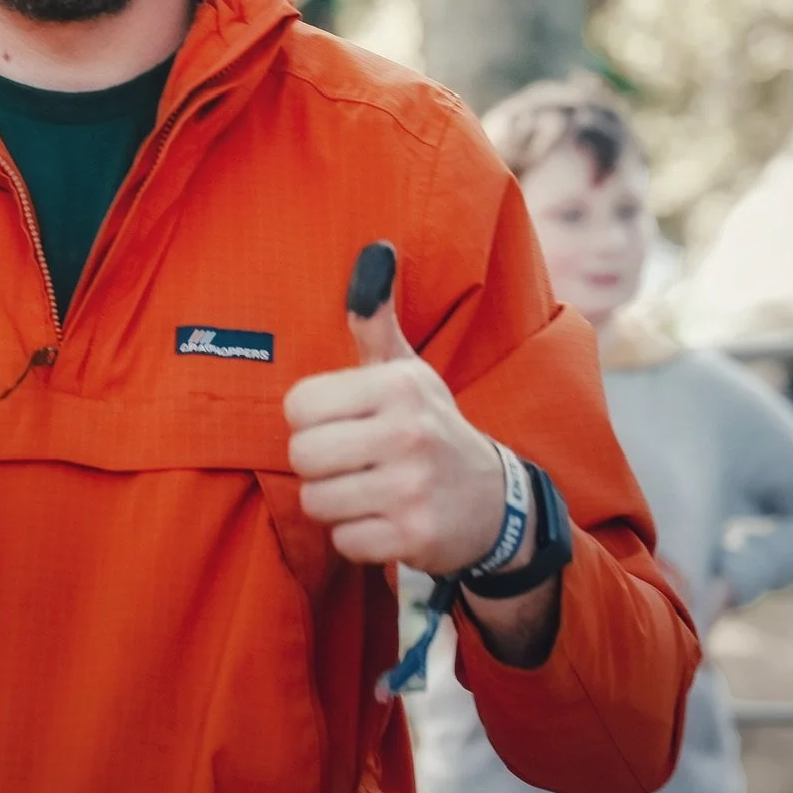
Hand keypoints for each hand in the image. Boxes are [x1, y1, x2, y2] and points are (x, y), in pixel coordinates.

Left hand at [284, 242, 508, 574]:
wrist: (493, 501)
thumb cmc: (428, 425)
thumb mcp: (405, 369)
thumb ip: (374, 318)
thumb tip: (374, 250)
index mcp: (398, 386)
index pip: (299, 405)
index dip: (309, 419)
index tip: (338, 421)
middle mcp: (409, 432)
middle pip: (303, 455)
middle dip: (317, 464)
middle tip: (348, 461)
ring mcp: (413, 487)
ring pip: (317, 501)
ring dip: (334, 503)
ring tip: (365, 489)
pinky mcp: (415, 536)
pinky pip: (343, 541)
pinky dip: (355, 537)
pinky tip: (382, 519)